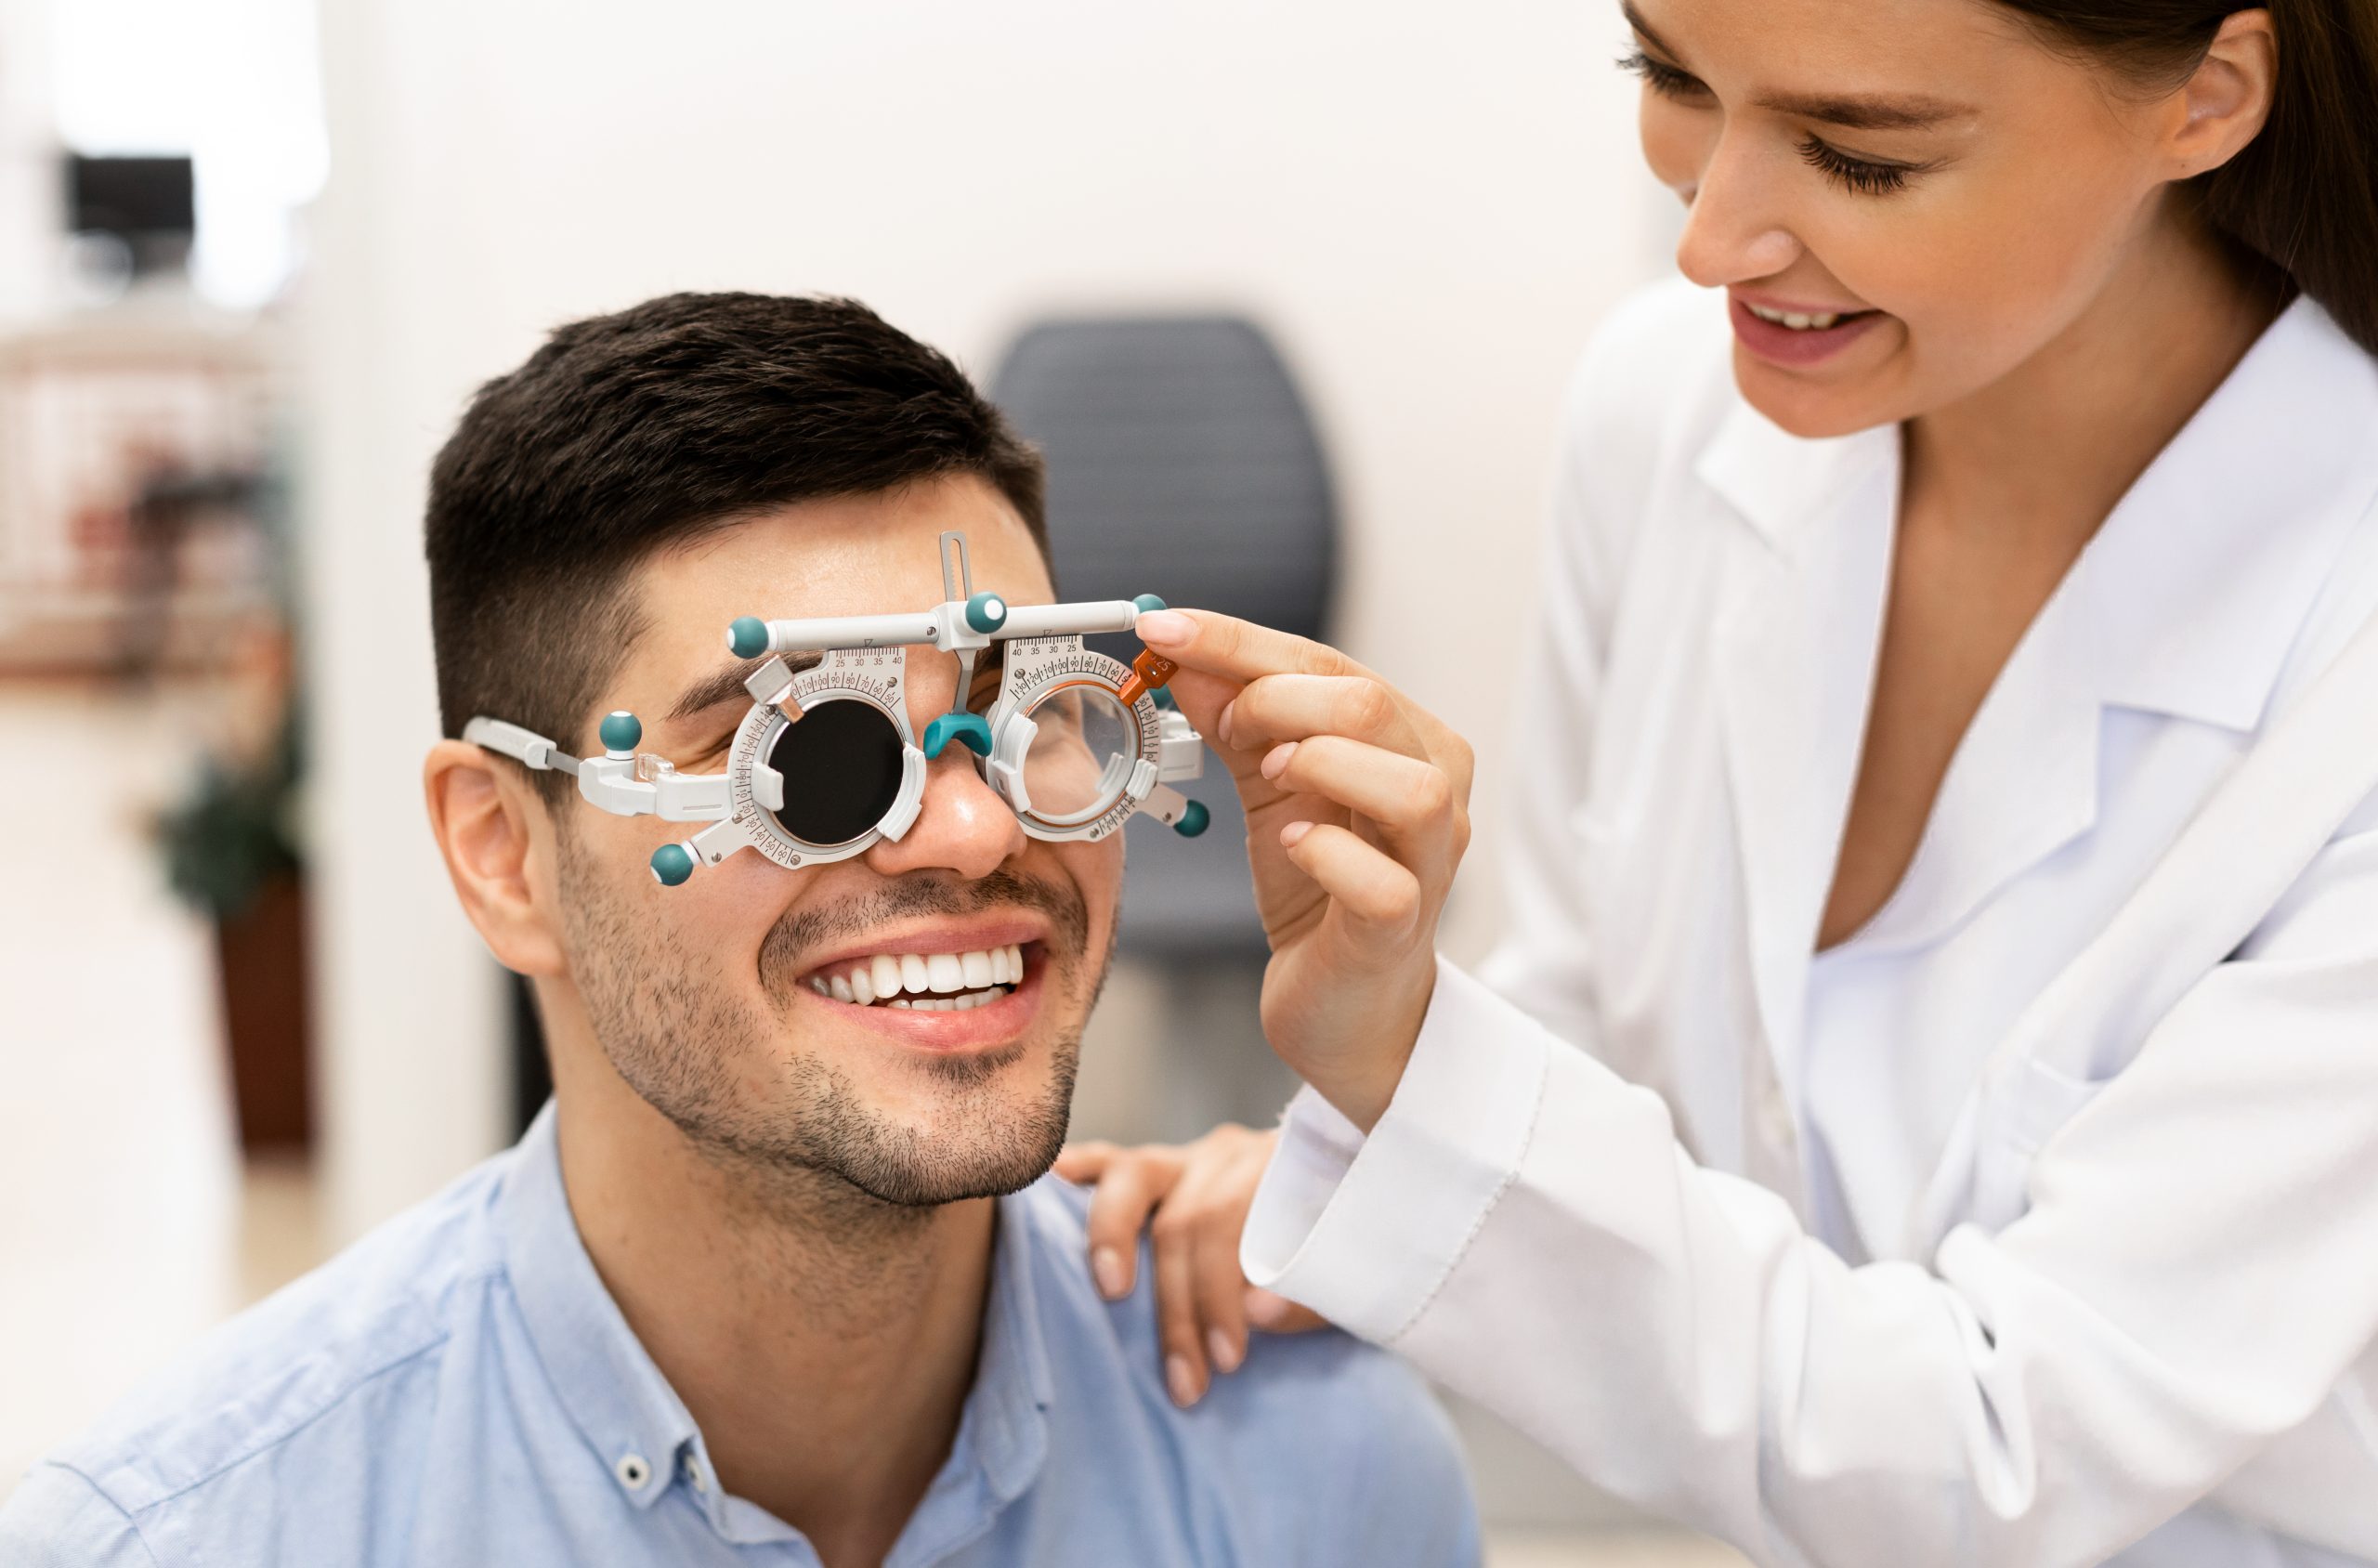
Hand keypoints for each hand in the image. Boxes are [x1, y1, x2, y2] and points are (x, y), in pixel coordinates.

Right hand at [1055, 1128, 1328, 1406]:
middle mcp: (1230, 1154)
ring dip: (1114, 1239)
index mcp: (1283, 1168)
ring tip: (1110, 1292)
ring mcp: (1187, 1157)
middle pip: (1184, 1219)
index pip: (1231, 1223)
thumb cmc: (1344, 1258)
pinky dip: (1078, 1172)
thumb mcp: (1349, 1282)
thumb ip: (1311, 1300)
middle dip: (1180, 1307)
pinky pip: (1108, 1161)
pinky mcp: (1155, 1169)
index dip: (1220, 1293)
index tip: (1228, 1360)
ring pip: (1134, 1179)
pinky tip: (1051, 1182)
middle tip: (1186, 1380)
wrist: (1352, 1217)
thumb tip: (1256, 1315)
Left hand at [1135, 610, 1473, 1127]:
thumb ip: (1235, 720)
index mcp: (1409, 739)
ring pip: (1408, 787)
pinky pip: (1382, 883)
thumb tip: (1179, 654)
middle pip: (1369, 705)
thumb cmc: (1319, 890)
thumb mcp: (1269, 788)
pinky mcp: (1400, 929)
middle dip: (1274, 702)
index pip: (1329, 664)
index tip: (1159, 626)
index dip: (1238, 641)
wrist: (1346, 1005)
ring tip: (1269, 779)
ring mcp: (1427, 862)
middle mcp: (1438, 789)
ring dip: (1318, 765)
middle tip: (1227, 732)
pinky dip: (1326, 853)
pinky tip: (1290, 845)